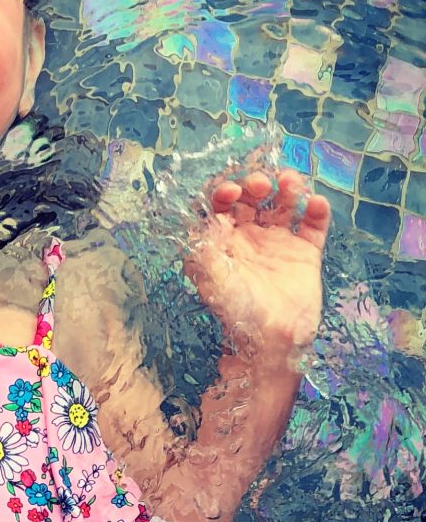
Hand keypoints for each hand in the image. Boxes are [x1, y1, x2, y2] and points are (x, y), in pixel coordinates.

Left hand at [184, 169, 330, 356]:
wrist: (271, 340)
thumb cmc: (236, 310)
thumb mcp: (211, 277)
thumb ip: (205, 246)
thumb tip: (206, 217)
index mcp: (223, 241)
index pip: (221, 207)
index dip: (224, 193)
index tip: (230, 190)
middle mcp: (249, 238)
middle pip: (253, 200)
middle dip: (255, 186)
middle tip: (260, 183)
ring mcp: (278, 243)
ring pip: (284, 206)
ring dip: (288, 190)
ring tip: (291, 181)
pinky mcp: (305, 253)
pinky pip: (313, 226)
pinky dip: (317, 212)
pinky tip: (316, 203)